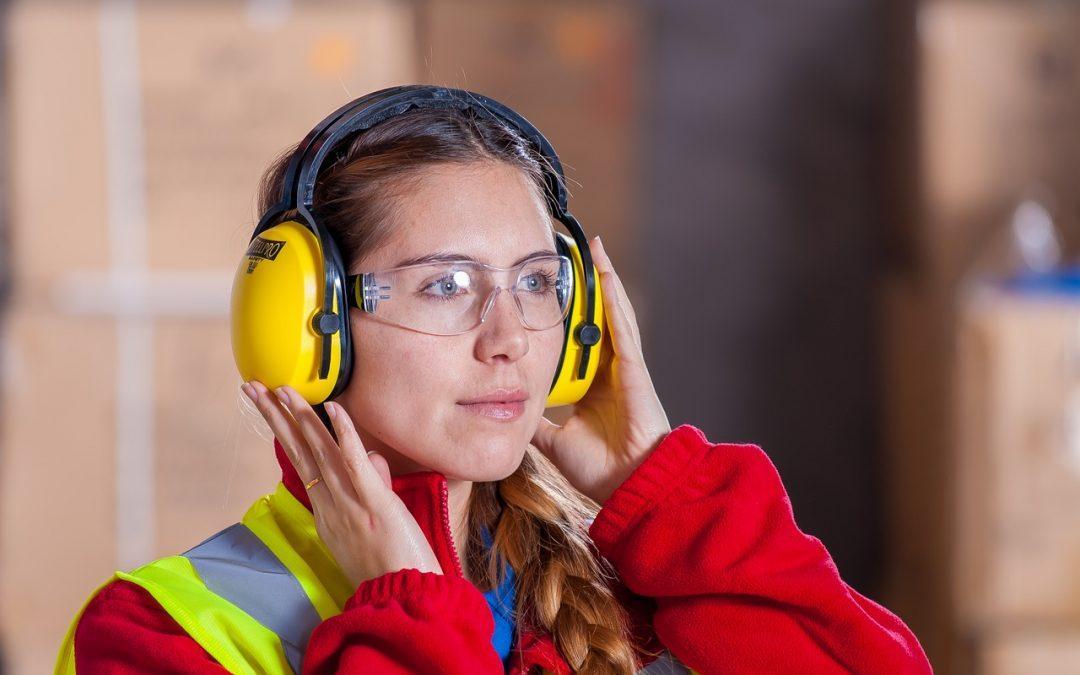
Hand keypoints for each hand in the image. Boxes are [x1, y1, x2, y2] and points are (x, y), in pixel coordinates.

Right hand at [241, 381, 443, 588]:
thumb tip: (373, 459)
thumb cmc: (392, 567)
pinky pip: (356, 464)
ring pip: (320, 452)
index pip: (302, 462)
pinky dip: (345, 434)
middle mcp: (331, 505)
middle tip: (253, 387)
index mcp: (326, 512)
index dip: (284, 431)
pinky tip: (332, 408)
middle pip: (299, 452)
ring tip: (280, 389)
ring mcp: (350, 504)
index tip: (270, 405)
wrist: (404, 599)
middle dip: (274, 416)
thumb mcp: (373, 524)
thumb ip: (371, 486)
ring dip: (299, 416)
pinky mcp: (375, 504)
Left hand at [531, 236, 671, 505]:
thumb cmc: (600, 469)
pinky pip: (622, 325)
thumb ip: (536, 421)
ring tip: (593, 248)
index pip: (577, 341)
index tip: (551, 291)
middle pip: (595, 319)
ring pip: (612, 314)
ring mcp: (624, 366)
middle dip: (585, 287)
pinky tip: (605, 273)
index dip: (567, 315)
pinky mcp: (633, 367)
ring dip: (603, 280)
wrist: (629, 486)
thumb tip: (508, 409)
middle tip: (571, 254)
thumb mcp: (553, 439)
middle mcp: (610, 370)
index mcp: (593, 385)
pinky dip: (613, 298)